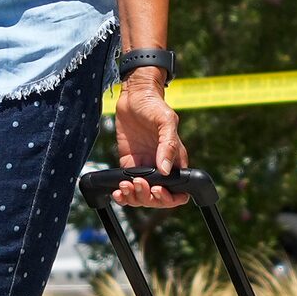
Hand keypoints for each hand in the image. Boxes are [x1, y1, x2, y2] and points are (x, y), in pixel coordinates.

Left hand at [112, 70, 187, 207]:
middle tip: (138, 183)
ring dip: (134, 198)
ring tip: (125, 186)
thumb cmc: (154, 105)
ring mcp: (145, 168)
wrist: (133, 96)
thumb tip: (166, 170)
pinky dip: (123, 195)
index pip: (179, 192)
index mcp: (176, 161)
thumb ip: (169, 145)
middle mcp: (161, 168)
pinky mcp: (129, 165)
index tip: (157, 189)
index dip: (169, 198)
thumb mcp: (166, 121)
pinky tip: (118, 192)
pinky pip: (128, 188)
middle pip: (158, 199)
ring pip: (142, 197)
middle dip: (148, 198)